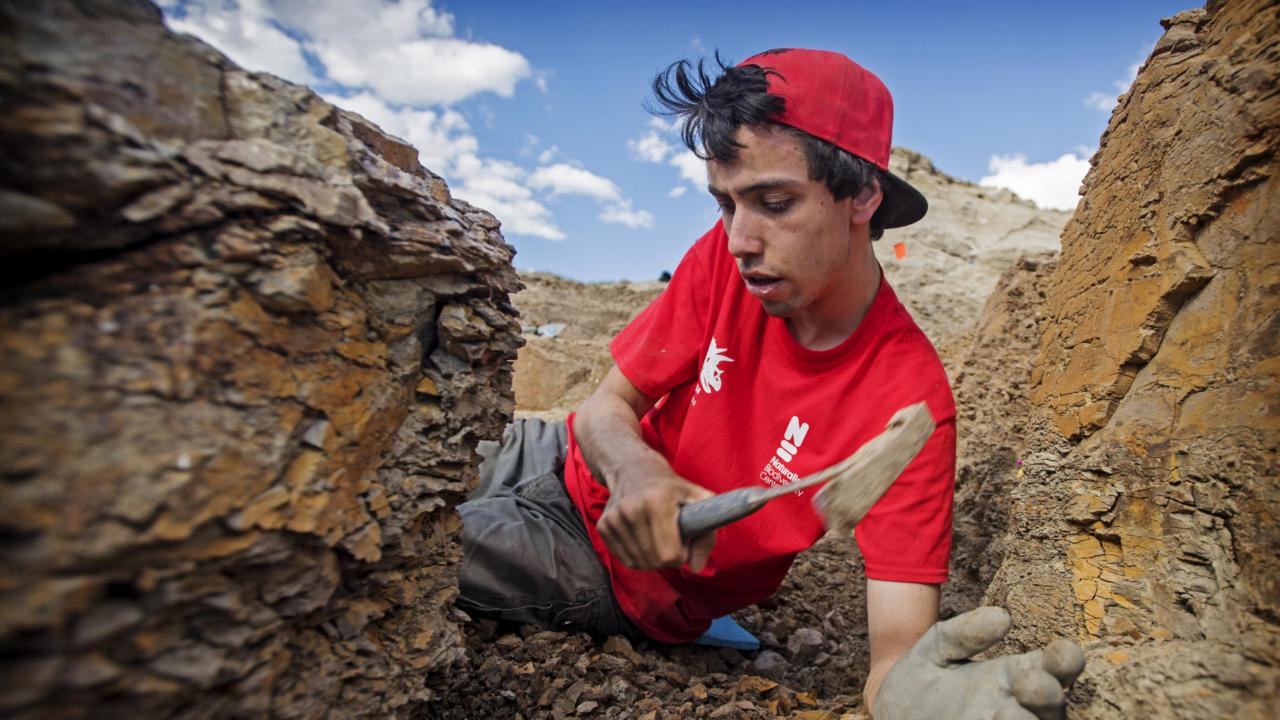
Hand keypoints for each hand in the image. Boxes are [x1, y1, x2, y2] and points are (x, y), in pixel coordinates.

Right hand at [596, 466, 715, 570]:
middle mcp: (631, 510)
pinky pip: (624, 560)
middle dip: (669, 559)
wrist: (634, 469)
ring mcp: (614, 519)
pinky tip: (644, 539)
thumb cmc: (671, 487)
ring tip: (658, 538)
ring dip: (653, 558)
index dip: (683, 554)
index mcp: (656, 502)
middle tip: (672, 540)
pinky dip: (638, 557)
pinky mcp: (603, 526)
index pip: (669, 554)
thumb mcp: (698, 500)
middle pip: (654, 561)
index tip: (685, 541)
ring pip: (638, 564)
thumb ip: (707, 534)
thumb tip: (697, 567)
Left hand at [873, 606, 1084, 719]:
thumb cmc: (920, 679)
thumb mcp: (936, 648)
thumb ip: (963, 633)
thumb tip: (1003, 617)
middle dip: (1048, 695)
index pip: (1055, 666)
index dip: (1066, 659)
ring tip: (1008, 712)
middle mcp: (1018, 706)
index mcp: (1014, 674)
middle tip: (1029, 683)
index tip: (1061, 651)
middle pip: (1054, 705)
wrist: (892, 715)